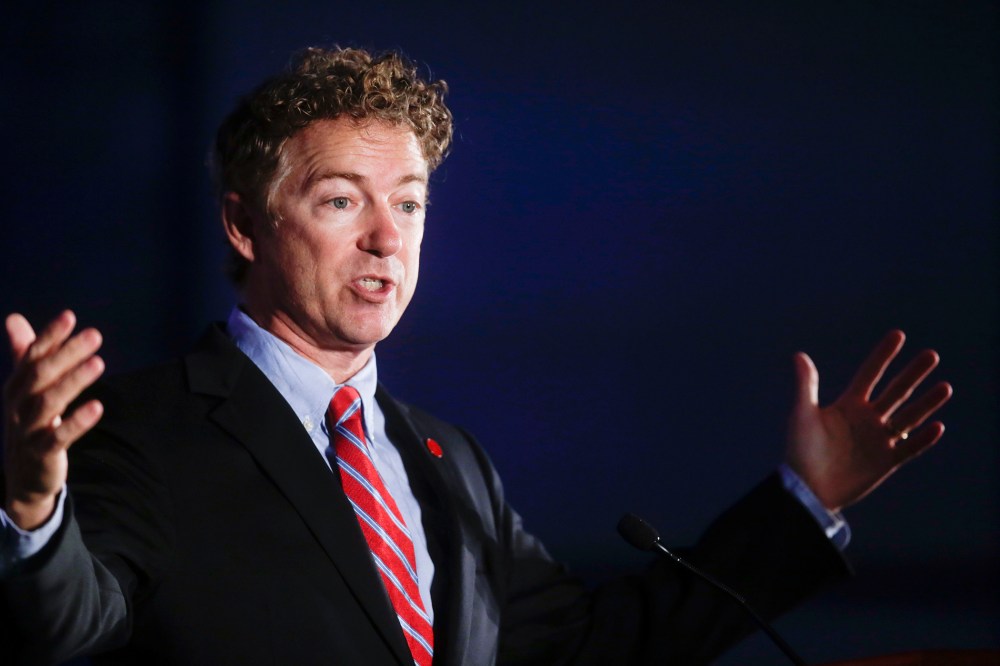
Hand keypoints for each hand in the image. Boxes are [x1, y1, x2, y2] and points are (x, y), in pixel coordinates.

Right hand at [3, 311, 104, 529]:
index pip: (31, 355)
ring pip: (49, 402)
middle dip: (67, 353)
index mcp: (16, 385)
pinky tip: (97, 408)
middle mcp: (18, 404)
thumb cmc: (31, 422)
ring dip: (73, 381)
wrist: (23, 475)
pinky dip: (77, 422)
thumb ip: (25, 354)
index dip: (50, 336)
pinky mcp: (42, 452)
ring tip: (98, 363)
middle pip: (41, 374)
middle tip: (95, 335)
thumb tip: (14, 318)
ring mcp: (28, 429)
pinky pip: (58, 436)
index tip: (70, 316)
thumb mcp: (27, 388)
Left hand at [785, 330, 951, 511]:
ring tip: (945, 387)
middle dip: (913, 374)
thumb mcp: (802, 415)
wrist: (807, 488)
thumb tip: (799, 355)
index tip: (898, 334)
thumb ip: (806, 386)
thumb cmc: (800, 450)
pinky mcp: (886, 461)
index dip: (883, 356)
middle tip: (932, 354)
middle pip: (895, 392)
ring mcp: (878, 439)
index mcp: (848, 404)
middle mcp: (867, 419)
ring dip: (926, 403)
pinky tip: (937, 426)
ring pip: (908, 417)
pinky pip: (910, 449)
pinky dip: (923, 439)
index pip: (869, 374)